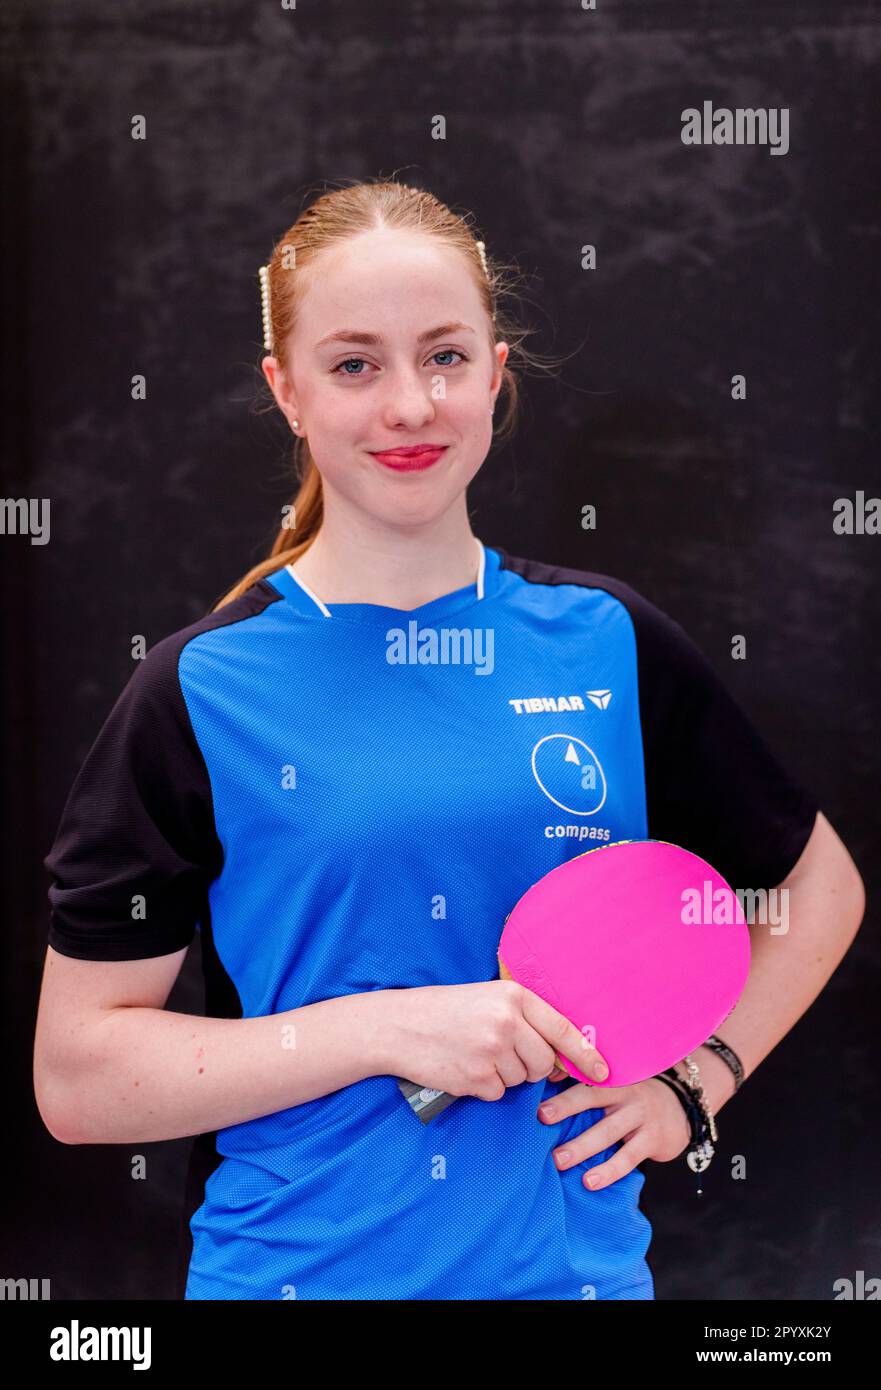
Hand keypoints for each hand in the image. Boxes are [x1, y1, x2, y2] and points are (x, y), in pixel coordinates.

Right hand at [387, 980, 610, 1101]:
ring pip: (522, 1080)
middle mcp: (508, 1023)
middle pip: (546, 1063)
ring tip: (475, 1054)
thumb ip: (524, 1020)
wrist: (398, 1025)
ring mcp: (492, 1052)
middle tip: (503, 1053)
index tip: (603, 1072)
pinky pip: (498, 1094)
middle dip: (533, 1067)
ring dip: (505, 1075)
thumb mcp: (488, 999)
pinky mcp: (476, 1078)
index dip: (587, 1055)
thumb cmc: (445, 1010)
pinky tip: (464, 1067)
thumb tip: (561, 1058)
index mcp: (514, 997)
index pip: (564, 1030)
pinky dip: (484, 1087)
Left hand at [537, 1076, 691, 1189]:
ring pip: (608, 1130)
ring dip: (582, 1146)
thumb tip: (546, 1091)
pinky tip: (591, 1182)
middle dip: (566, 1108)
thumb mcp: (616, 1087)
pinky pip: (629, 1156)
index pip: (583, 1078)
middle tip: (541, 1120)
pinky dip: (609, 1170)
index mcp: (612, 1078)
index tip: (538, 1102)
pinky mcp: (654, 1138)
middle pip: (593, 1097)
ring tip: (559, 1161)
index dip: (561, 1088)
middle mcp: (626, 1092)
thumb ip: (588, 1088)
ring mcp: (641, 1114)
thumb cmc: (633, 1101)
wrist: (683, 1107)